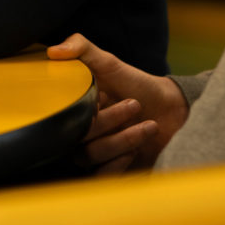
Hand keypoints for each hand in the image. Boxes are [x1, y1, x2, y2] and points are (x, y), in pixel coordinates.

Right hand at [47, 33, 187, 172]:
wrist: (172, 111)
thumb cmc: (137, 85)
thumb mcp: (109, 62)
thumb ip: (81, 49)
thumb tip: (52, 51)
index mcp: (75, 107)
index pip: (62, 114)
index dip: (80, 108)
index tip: (102, 95)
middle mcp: (80, 131)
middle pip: (78, 137)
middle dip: (110, 121)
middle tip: (134, 105)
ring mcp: (94, 152)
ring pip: (91, 156)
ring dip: (123, 139)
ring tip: (148, 125)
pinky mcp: (108, 171)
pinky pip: (100, 176)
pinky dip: (119, 163)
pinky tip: (138, 149)